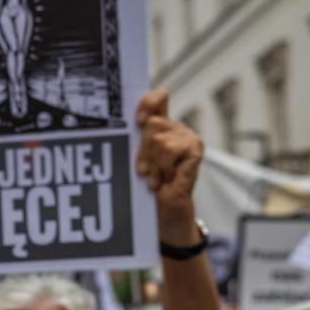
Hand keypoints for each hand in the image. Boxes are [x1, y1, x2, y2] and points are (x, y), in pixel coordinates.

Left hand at [135, 90, 202, 231]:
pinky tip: (166, 178)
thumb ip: (132, 140)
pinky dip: (164, 167)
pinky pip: (170, 149)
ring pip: (158, 139)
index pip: (158, 98)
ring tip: (155, 177)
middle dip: (142, 151)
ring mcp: (186, 137)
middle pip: (151, 123)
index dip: (148, 102)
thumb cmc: (146, 186)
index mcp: (159, 126)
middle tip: (143, 171)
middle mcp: (174, 128)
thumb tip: (114, 127)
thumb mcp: (135, 159)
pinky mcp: (195, 148)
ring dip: (152, 163)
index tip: (137, 121)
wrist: (163, 211)